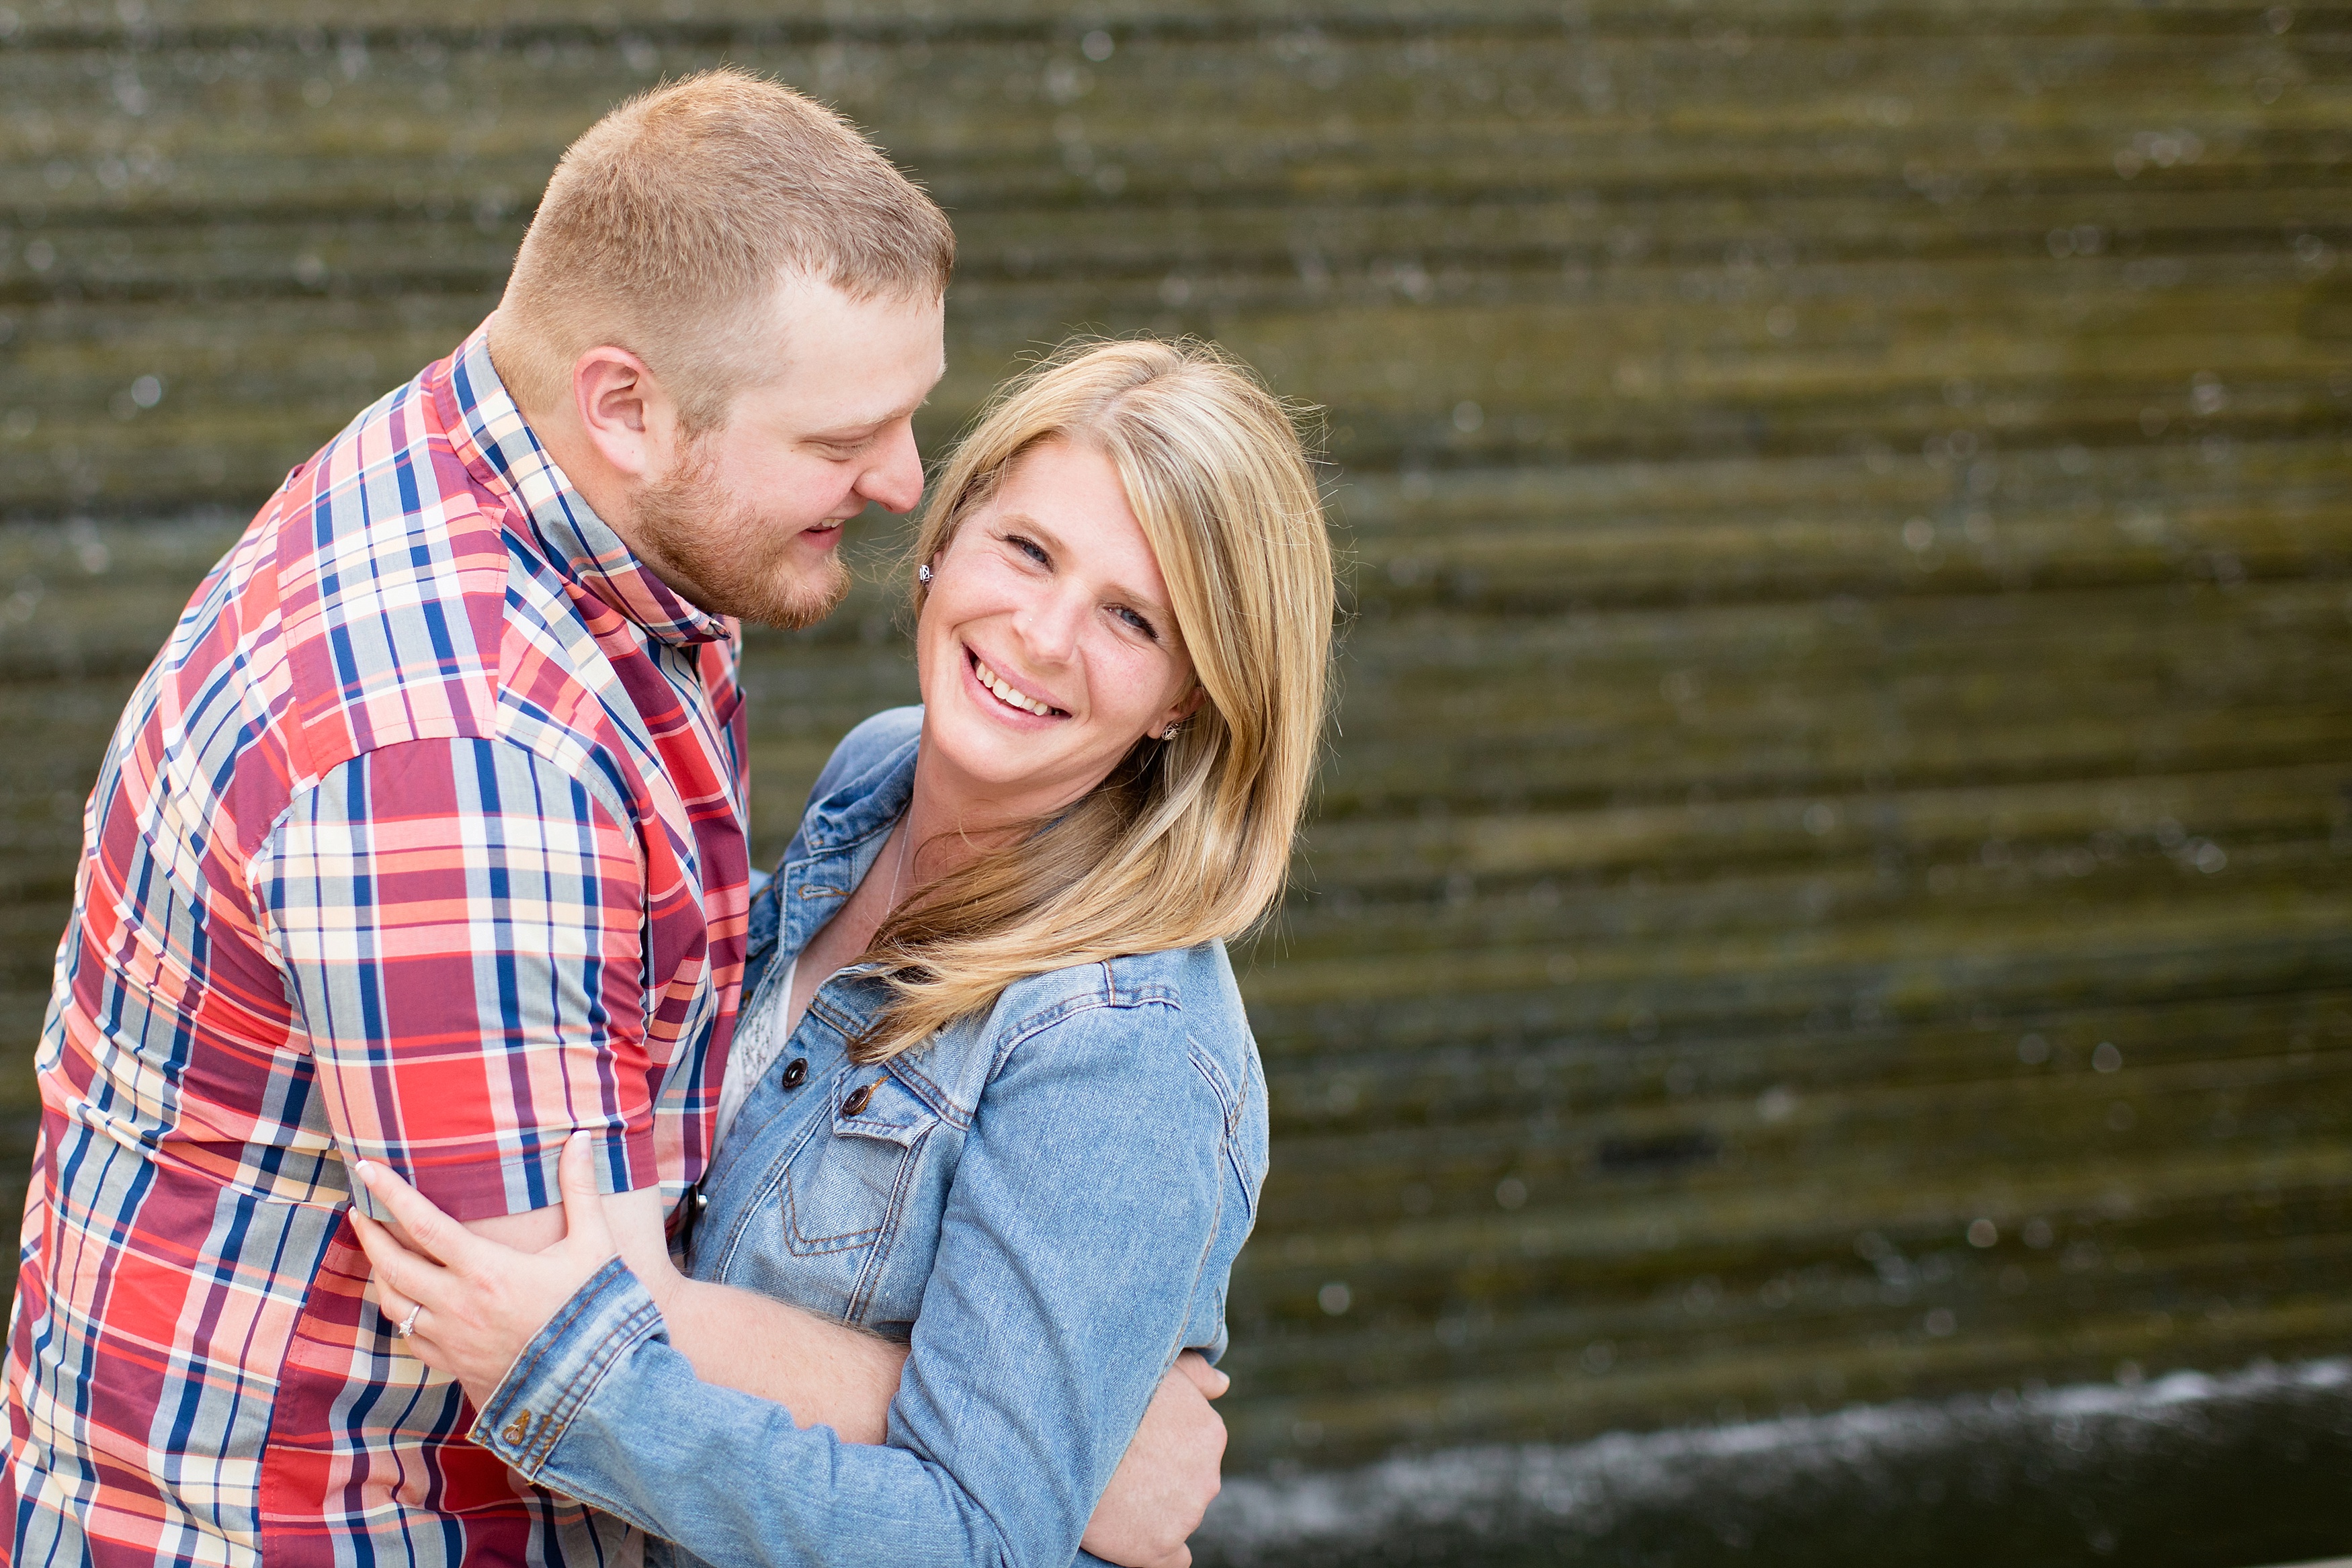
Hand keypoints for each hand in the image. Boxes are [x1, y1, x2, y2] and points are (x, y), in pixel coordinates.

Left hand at [349, 1132, 620, 1408]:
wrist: (596, 1387)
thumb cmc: (595, 1312)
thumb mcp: (594, 1246)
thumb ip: (581, 1189)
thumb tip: (582, 1139)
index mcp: (487, 1270)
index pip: (423, 1223)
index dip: (390, 1193)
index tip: (366, 1169)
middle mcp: (458, 1305)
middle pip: (392, 1263)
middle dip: (369, 1233)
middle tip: (359, 1208)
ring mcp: (451, 1340)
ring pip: (394, 1302)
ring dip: (379, 1273)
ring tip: (377, 1251)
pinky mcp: (453, 1366)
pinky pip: (410, 1337)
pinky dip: (400, 1312)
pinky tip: (406, 1301)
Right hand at [1081, 1351, 1229, 1567]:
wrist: (1069, 1431)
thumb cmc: (1111, 1392)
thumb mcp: (1162, 1366)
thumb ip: (1198, 1374)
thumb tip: (1223, 1385)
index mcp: (1210, 1434)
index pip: (1199, 1452)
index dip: (1167, 1450)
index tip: (1138, 1446)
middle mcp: (1207, 1477)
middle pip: (1189, 1486)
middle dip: (1162, 1480)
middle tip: (1122, 1469)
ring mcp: (1185, 1515)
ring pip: (1177, 1518)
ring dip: (1153, 1510)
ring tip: (1115, 1492)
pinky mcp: (1158, 1548)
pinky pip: (1173, 1561)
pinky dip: (1155, 1550)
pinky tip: (1134, 1535)